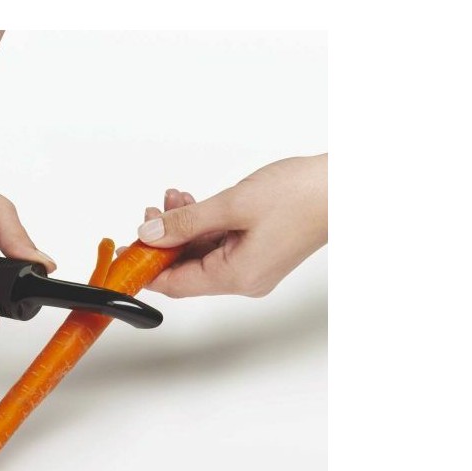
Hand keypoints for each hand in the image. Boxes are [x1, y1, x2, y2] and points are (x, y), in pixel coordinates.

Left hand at [135, 155, 326, 297]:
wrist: (346, 186)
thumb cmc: (301, 196)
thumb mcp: (232, 205)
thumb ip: (185, 222)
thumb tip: (149, 234)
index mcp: (237, 277)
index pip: (176, 284)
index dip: (146, 269)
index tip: (125, 254)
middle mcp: (244, 279)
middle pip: (187, 269)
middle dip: (163, 241)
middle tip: (149, 215)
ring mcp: (253, 266)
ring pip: (202, 253)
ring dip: (182, 227)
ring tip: (172, 199)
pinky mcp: (259, 251)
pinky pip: (219, 244)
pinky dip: (202, 225)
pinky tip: (192, 202)